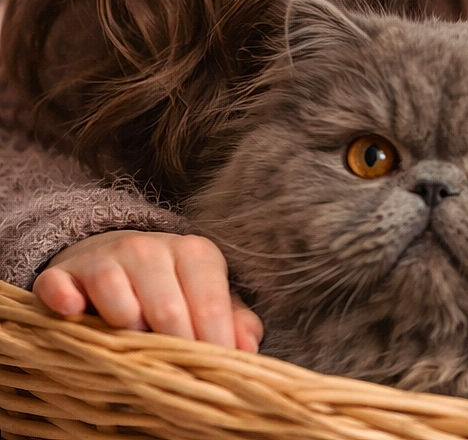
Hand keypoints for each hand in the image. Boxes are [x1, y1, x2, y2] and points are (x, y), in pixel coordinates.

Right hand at [33, 230, 262, 352]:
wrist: (111, 256)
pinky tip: (73, 313)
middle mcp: (152, 249)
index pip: (209, 302)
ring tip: (131, 344)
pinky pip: (61, 285)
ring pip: (117, 291)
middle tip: (175, 377)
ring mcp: (105, 258)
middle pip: (167, 305)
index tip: (214, 375)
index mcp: (195, 254)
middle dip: (173, 344)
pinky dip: (65, 299)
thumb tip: (248, 348)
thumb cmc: (169, 287)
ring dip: (124, 325)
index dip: (213, 343)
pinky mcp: (64, 273)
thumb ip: (231, 319)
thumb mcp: (204, 295)